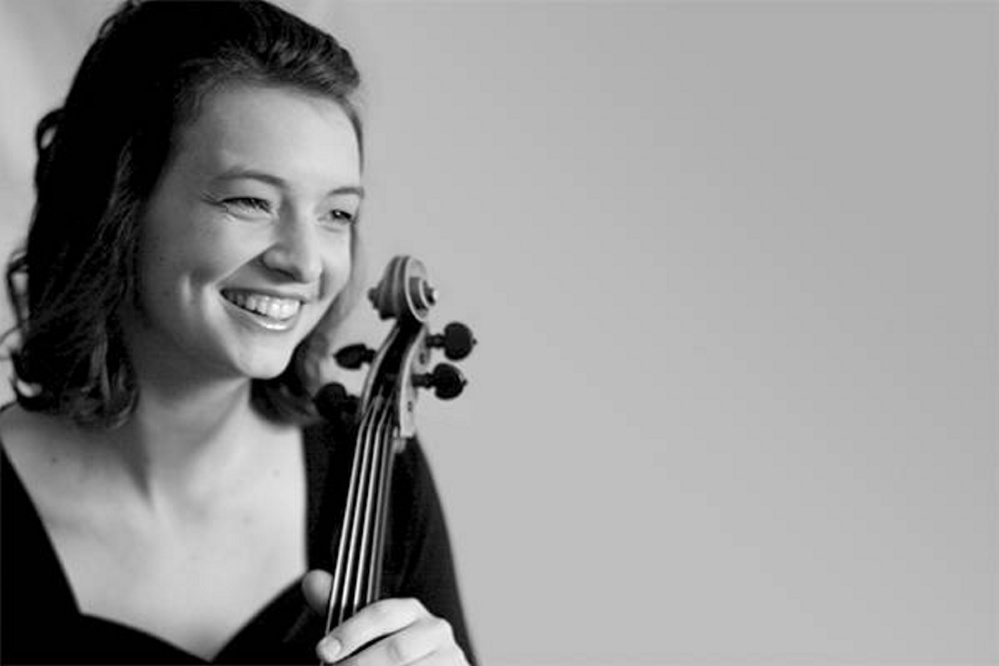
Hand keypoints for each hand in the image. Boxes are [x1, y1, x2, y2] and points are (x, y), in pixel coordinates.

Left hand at [302, 570, 469, 664]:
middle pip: (395, 650)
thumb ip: (338, 609)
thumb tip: (312, 579)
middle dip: (360, 665)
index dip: (351, 633)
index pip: (381, 614)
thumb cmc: (392, 652)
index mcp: (411, 611)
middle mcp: (435, 631)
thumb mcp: (366, 630)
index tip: (324, 651)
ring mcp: (450, 658)